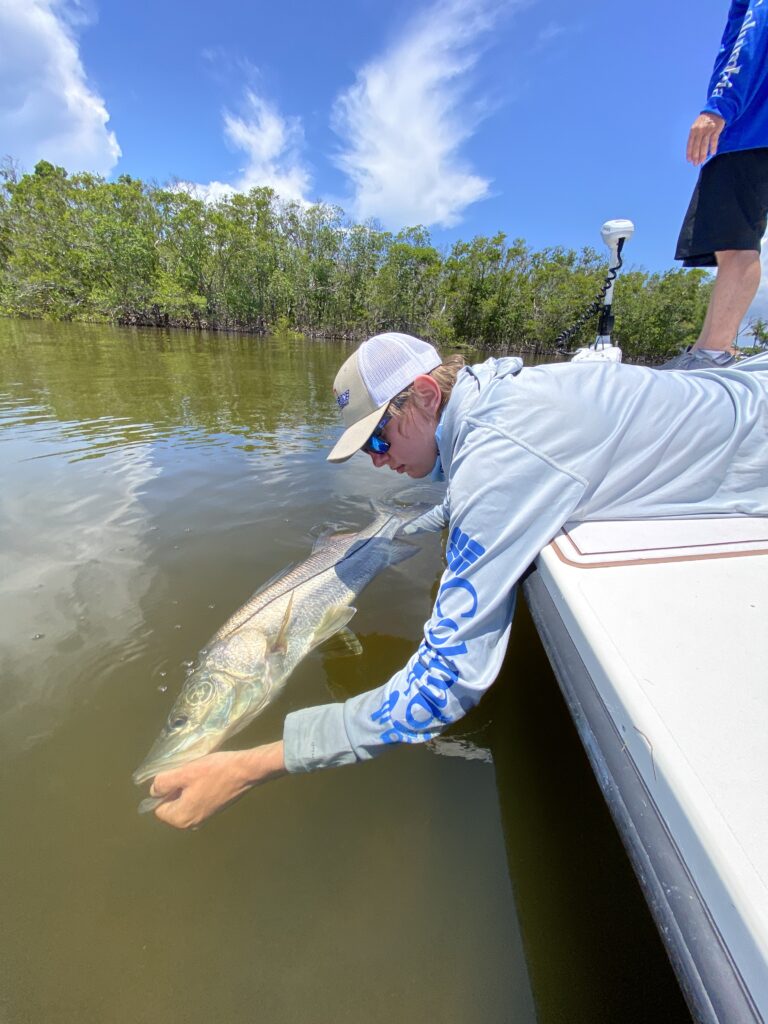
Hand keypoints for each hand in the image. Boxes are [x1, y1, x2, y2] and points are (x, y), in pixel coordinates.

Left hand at [147, 741, 285, 829]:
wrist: (246, 771)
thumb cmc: (214, 771)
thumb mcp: (184, 772)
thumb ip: (163, 783)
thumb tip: (154, 791)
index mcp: (181, 818)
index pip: (158, 807)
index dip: (164, 790)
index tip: (177, 776)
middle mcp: (191, 823)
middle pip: (171, 805)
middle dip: (175, 789)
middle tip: (187, 773)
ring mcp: (203, 817)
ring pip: (184, 801)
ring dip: (186, 787)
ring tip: (197, 774)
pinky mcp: (213, 810)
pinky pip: (195, 800)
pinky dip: (197, 789)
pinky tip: (206, 777)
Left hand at [686, 113, 724, 165]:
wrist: (715, 110)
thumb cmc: (704, 121)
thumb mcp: (696, 126)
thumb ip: (694, 136)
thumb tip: (693, 150)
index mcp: (693, 130)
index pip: (690, 143)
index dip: (689, 152)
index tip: (689, 160)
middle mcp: (699, 130)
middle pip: (697, 145)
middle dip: (696, 156)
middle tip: (695, 164)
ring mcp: (708, 130)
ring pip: (704, 144)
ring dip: (703, 154)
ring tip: (702, 161)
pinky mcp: (716, 129)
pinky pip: (714, 140)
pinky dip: (713, 147)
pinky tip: (712, 153)